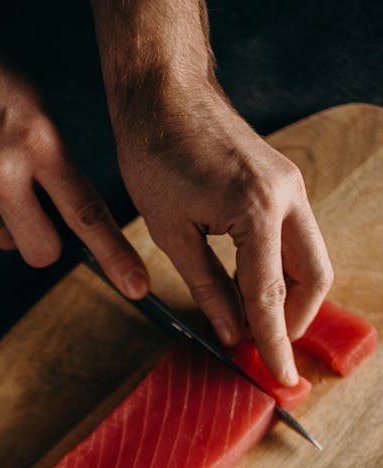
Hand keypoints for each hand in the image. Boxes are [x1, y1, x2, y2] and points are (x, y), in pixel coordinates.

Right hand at [0, 0, 148, 297]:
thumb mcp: (29, 96)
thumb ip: (52, 150)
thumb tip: (65, 193)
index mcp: (37, 140)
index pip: (86, 211)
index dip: (115, 254)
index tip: (136, 285)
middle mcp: (3, 173)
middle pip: (43, 251)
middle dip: (48, 243)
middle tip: (42, 216)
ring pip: (5, 242)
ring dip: (10, 223)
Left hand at [114, 82, 333, 383]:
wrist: (164, 90)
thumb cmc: (154, 151)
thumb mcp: (172, 231)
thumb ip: (207, 286)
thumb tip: (230, 331)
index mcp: (255, 210)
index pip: (270, 295)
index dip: (274, 342)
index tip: (280, 377)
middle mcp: (286, 196)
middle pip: (313, 277)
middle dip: (294, 319)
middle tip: (265, 347)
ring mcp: (289, 184)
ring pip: (310, 256)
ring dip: (290, 294)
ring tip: (257, 321)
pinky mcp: (282, 179)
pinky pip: (296, 235)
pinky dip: (282, 267)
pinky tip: (255, 284)